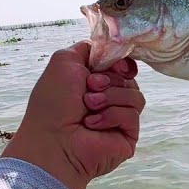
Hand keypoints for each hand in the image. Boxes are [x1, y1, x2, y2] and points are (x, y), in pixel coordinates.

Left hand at [2, 41, 144, 188]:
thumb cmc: (52, 104)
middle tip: (89, 89)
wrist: (52, 140)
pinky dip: (111, 116)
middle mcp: (109, 99)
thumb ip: (88, 48)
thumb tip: (110, 50)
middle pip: (130, 78)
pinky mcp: (128, 135)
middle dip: (109, 80)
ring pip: (135, 95)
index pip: (123, 65)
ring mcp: (119, 118)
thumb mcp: (64, 61)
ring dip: (109, 97)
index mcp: (95, 81)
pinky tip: (92, 124)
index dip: (120, 62)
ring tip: (88, 107)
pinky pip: (133, 115)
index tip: (112, 66)